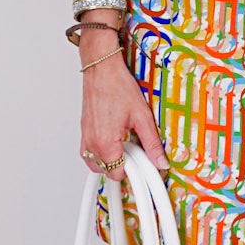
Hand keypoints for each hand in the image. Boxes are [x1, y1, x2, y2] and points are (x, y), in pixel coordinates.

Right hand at [78, 30, 169, 179]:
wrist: (101, 69)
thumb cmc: (117, 86)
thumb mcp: (142, 116)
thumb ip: (152, 143)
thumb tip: (161, 161)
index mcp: (105, 143)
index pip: (118, 174)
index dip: (135, 170)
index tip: (144, 162)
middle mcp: (91, 143)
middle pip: (108, 171)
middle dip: (124, 165)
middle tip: (136, 149)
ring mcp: (85, 138)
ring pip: (97, 164)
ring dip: (111, 160)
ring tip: (125, 144)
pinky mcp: (83, 132)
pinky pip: (90, 154)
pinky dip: (101, 153)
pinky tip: (114, 141)